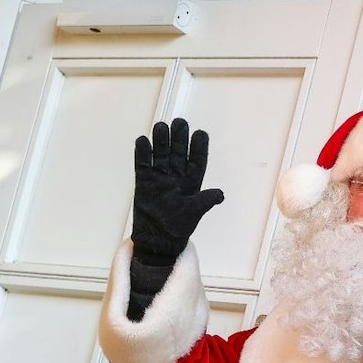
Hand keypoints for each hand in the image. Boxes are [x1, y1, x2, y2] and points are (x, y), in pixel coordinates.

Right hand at [131, 117, 223, 269]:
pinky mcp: (144, 181)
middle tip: (179, 122)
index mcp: (192, 181)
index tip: (200, 133)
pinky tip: (143, 140)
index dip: (198, 146)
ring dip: (161, 140)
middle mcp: (176, 175)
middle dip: (179, 137)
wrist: (157, 239)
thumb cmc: (178, 227)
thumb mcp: (195, 213)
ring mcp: (159, 176)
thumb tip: (220, 195)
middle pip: (178, 151)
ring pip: (161, 153)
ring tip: (161, 127)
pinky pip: (143, 163)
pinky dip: (143, 152)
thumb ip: (205, 201)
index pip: (197, 159)